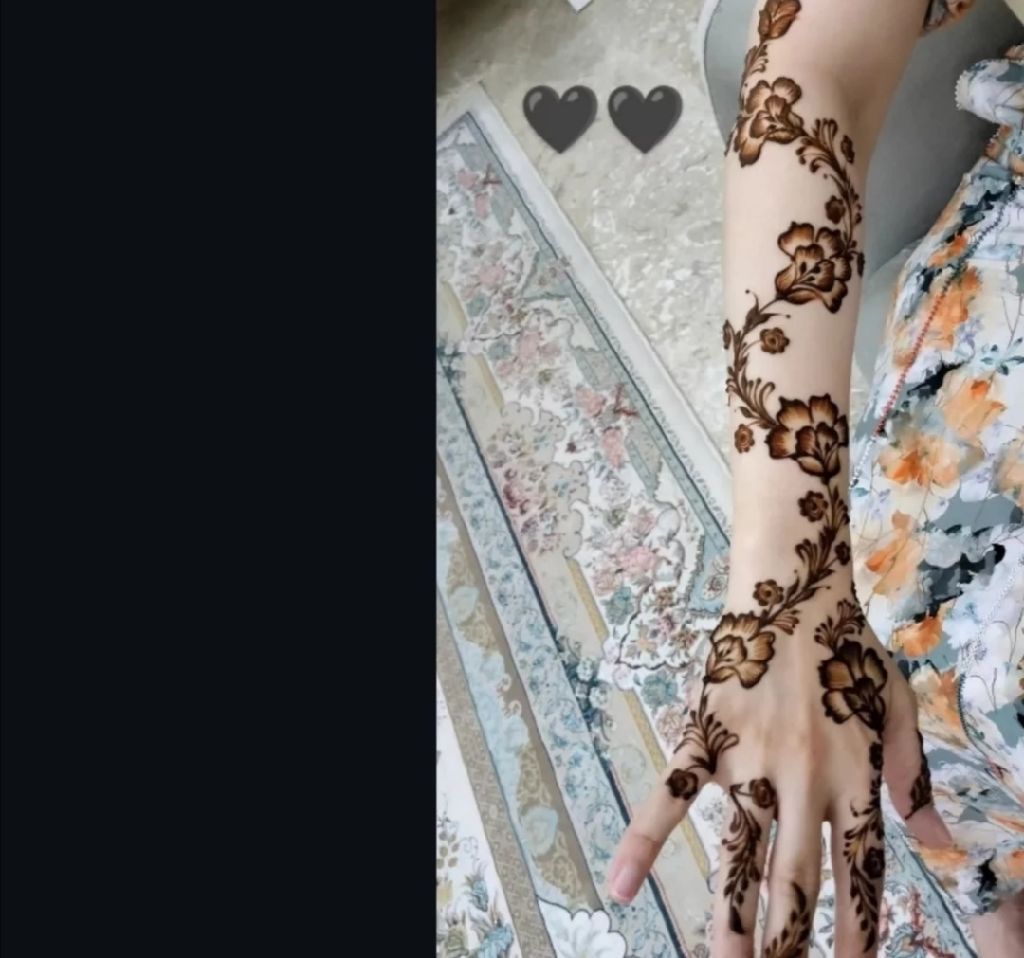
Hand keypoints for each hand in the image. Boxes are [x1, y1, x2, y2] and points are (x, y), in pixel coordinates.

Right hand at [606, 594, 946, 956]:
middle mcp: (803, 783)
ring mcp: (748, 764)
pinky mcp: (704, 740)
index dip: (859, 928)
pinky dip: (643, 840)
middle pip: (796, 881)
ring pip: (738, 854)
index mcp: (854, 778)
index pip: (859, 873)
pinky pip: (670, 797)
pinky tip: (621, 883)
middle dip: (791, 942)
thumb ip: (915, 776)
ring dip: (734, 917)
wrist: (791, 589)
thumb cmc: (846, 647)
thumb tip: (941, 842)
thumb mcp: (897, 706)